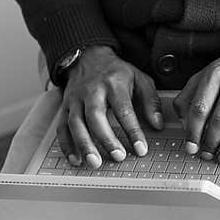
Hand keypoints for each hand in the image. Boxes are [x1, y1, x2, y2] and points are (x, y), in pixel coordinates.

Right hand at [56, 46, 163, 168]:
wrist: (88, 57)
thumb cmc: (117, 73)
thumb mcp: (139, 79)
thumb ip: (150, 101)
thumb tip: (157, 125)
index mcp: (113, 84)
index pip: (124, 110)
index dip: (132, 131)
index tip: (140, 149)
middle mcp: (92, 92)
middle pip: (96, 117)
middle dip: (106, 139)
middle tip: (118, 157)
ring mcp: (76, 100)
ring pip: (76, 123)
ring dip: (84, 145)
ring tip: (95, 163)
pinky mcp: (66, 107)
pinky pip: (62, 127)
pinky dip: (66, 145)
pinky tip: (75, 160)